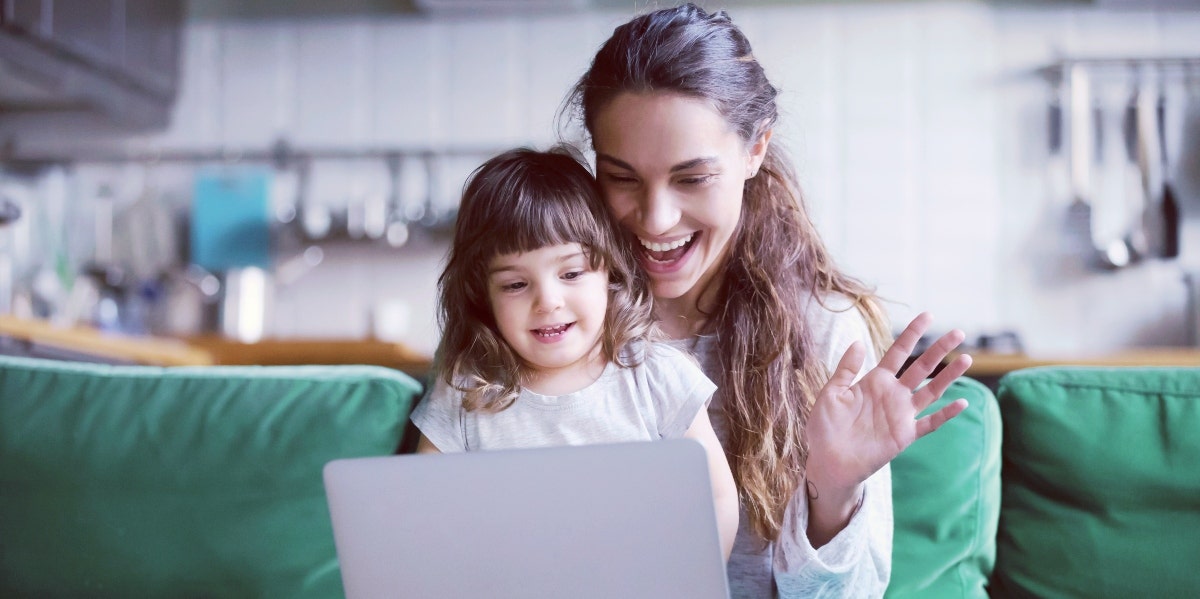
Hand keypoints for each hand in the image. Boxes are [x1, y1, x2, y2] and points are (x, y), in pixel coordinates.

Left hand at [804, 312, 971, 498]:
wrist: (827, 461)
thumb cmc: (825, 428)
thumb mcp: (832, 393)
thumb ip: (846, 369)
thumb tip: (858, 342)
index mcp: (875, 381)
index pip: (898, 352)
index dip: (912, 334)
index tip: (928, 316)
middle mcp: (892, 395)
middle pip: (921, 367)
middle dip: (939, 350)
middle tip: (959, 333)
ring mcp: (901, 415)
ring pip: (931, 391)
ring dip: (949, 377)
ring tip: (966, 359)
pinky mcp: (905, 435)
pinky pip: (930, 424)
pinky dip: (946, 415)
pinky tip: (961, 403)